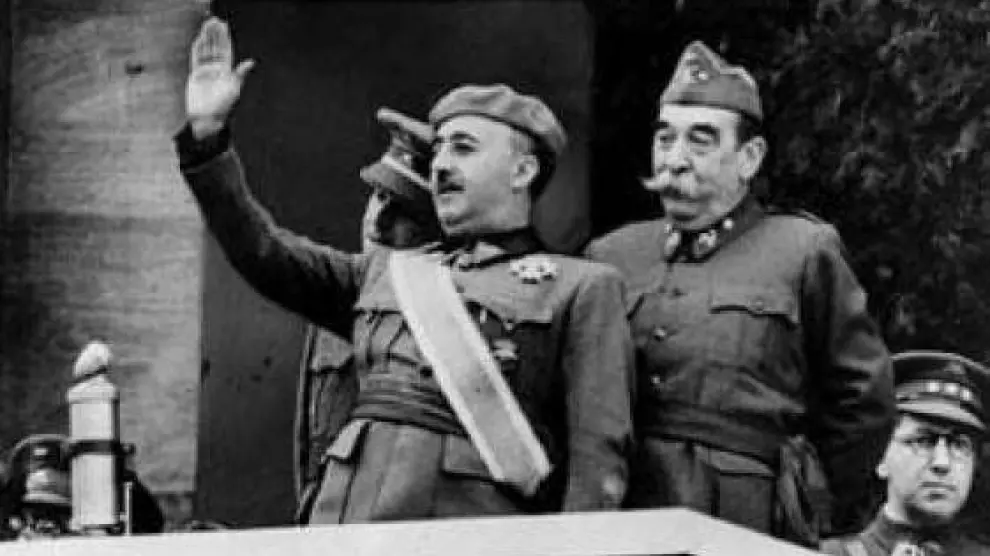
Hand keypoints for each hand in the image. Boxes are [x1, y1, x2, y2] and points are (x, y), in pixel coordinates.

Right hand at [185, 17, 254, 138]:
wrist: (208, 119)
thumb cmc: (224, 107)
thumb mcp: (235, 89)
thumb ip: (241, 74)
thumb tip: (251, 62)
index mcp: (228, 71)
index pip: (226, 50)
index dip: (224, 38)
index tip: (223, 25)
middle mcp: (218, 69)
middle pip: (215, 47)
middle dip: (214, 34)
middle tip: (214, 20)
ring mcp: (206, 72)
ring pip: (206, 51)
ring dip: (206, 38)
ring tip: (206, 25)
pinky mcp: (196, 75)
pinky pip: (196, 58)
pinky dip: (197, 49)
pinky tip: (198, 39)